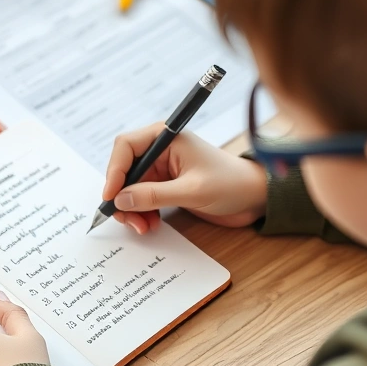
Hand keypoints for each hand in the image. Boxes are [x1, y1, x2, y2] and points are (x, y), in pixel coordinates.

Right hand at [103, 123, 268, 232]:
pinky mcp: (166, 186)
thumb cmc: (231, 184)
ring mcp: (163, 169)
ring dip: (131, 208)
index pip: (126, 146)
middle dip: (122, 196)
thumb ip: (154, 195)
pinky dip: (142, 213)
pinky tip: (151, 224)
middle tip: (127, 219)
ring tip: (143, 227)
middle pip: (125, 169)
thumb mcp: (191, 191)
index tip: (111, 197)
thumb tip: (121, 200)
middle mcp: (161, 150)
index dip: (114, 171)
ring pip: (131, 187)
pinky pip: (142, 198)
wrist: (255, 197)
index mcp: (167, 138)